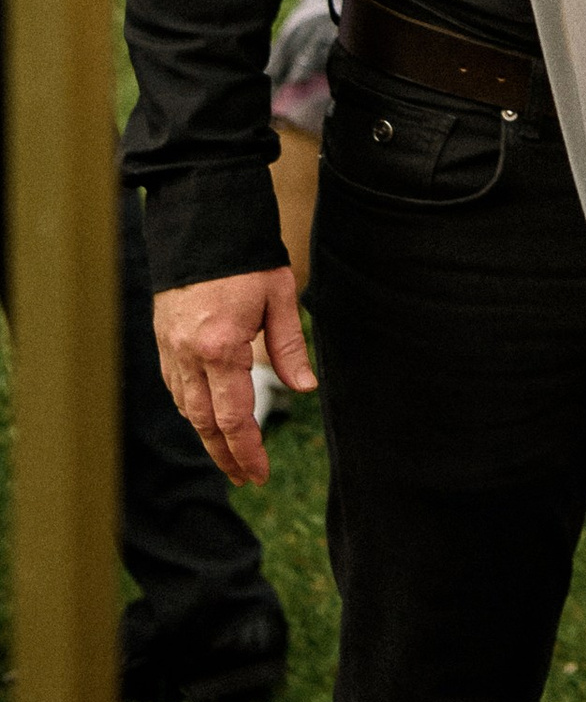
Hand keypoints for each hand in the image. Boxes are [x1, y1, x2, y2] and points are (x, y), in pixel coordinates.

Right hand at [155, 266, 314, 485]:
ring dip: (208, 435)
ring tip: (231, 454)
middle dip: (226, 455)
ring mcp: (171, 349)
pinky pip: (176, 387)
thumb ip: (289, 347)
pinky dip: (192, 408)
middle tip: (247, 478)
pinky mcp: (163, 340)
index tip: (260, 475)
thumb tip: (306, 389)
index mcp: (221, 347)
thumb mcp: (280, 296)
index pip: (234, 417)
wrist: (201, 222)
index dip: (247, 451)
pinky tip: (207, 416)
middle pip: (206, 422)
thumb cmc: (247, 257)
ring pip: (188, 408)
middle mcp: (190, 355)